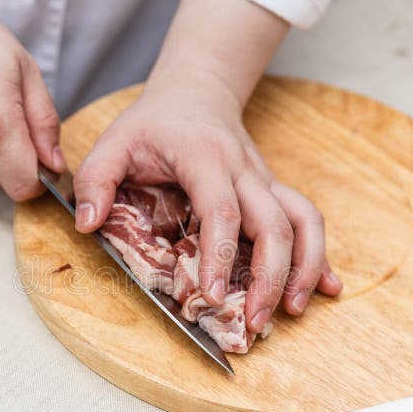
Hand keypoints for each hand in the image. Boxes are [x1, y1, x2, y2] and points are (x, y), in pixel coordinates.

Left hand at [72, 73, 341, 332]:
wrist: (197, 90)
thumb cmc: (154, 122)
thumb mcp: (114, 141)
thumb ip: (95, 180)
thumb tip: (86, 225)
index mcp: (205, 158)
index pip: (222, 210)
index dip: (221, 255)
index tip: (214, 297)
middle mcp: (245, 170)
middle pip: (275, 223)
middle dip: (272, 275)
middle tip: (257, 321)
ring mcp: (265, 180)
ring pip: (304, 220)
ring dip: (305, 267)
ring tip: (292, 309)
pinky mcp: (273, 190)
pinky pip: (306, 220)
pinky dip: (320, 255)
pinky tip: (326, 286)